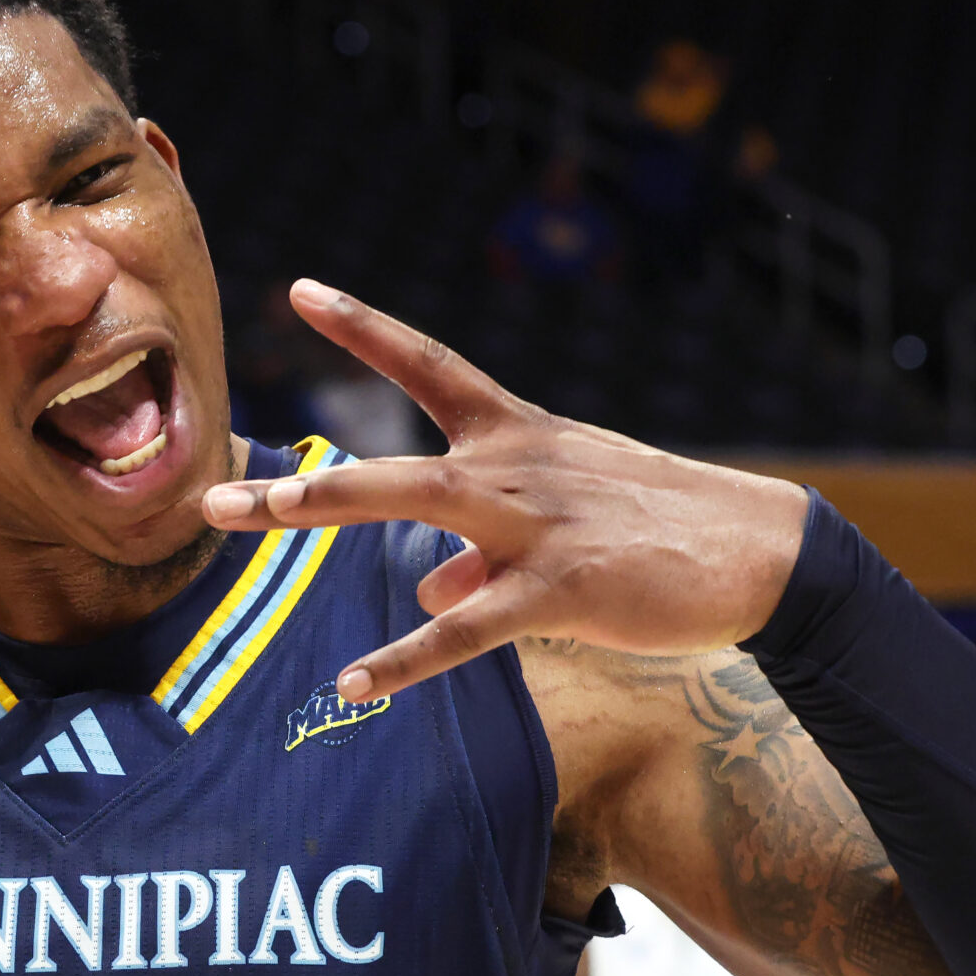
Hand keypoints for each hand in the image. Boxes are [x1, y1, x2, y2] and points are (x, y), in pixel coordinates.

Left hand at [201, 279, 810, 701]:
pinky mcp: (563, 588)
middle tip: (212, 499)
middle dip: (299, 483)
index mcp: (517, 436)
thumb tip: (426, 593)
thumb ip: (481, 555)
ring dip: (333, 511)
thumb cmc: (657, 533)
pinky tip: (354, 684)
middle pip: (390, 462)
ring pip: (418, 508)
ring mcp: (536, 523)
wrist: (763, 554)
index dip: (362, 327)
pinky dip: (407, 659)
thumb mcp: (563, 523)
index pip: (427, 365)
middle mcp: (516, 466)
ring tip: (259, 522)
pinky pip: (468, 630)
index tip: (297, 290)